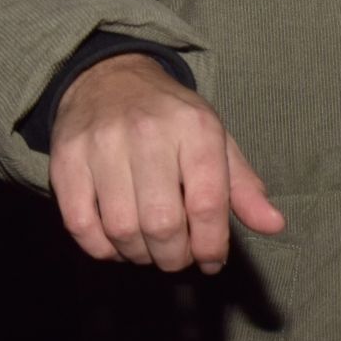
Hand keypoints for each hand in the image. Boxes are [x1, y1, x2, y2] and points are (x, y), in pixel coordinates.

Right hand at [49, 53, 285, 273]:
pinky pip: (80, 226)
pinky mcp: (65, 160)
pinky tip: (118, 243)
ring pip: (121, 230)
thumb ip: (244, 187)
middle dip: (175, 257)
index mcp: (197, 127)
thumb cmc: (172, 120)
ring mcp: (102, 146)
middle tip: (178, 258)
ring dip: (140, 255)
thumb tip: (275, 225)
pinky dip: (102, 249)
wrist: (110, 79)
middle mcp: (149, 133)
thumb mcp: (216, 140)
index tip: (212, 261)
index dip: (211, 245)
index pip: (208, 203)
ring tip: (151, 250)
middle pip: (163, 223)